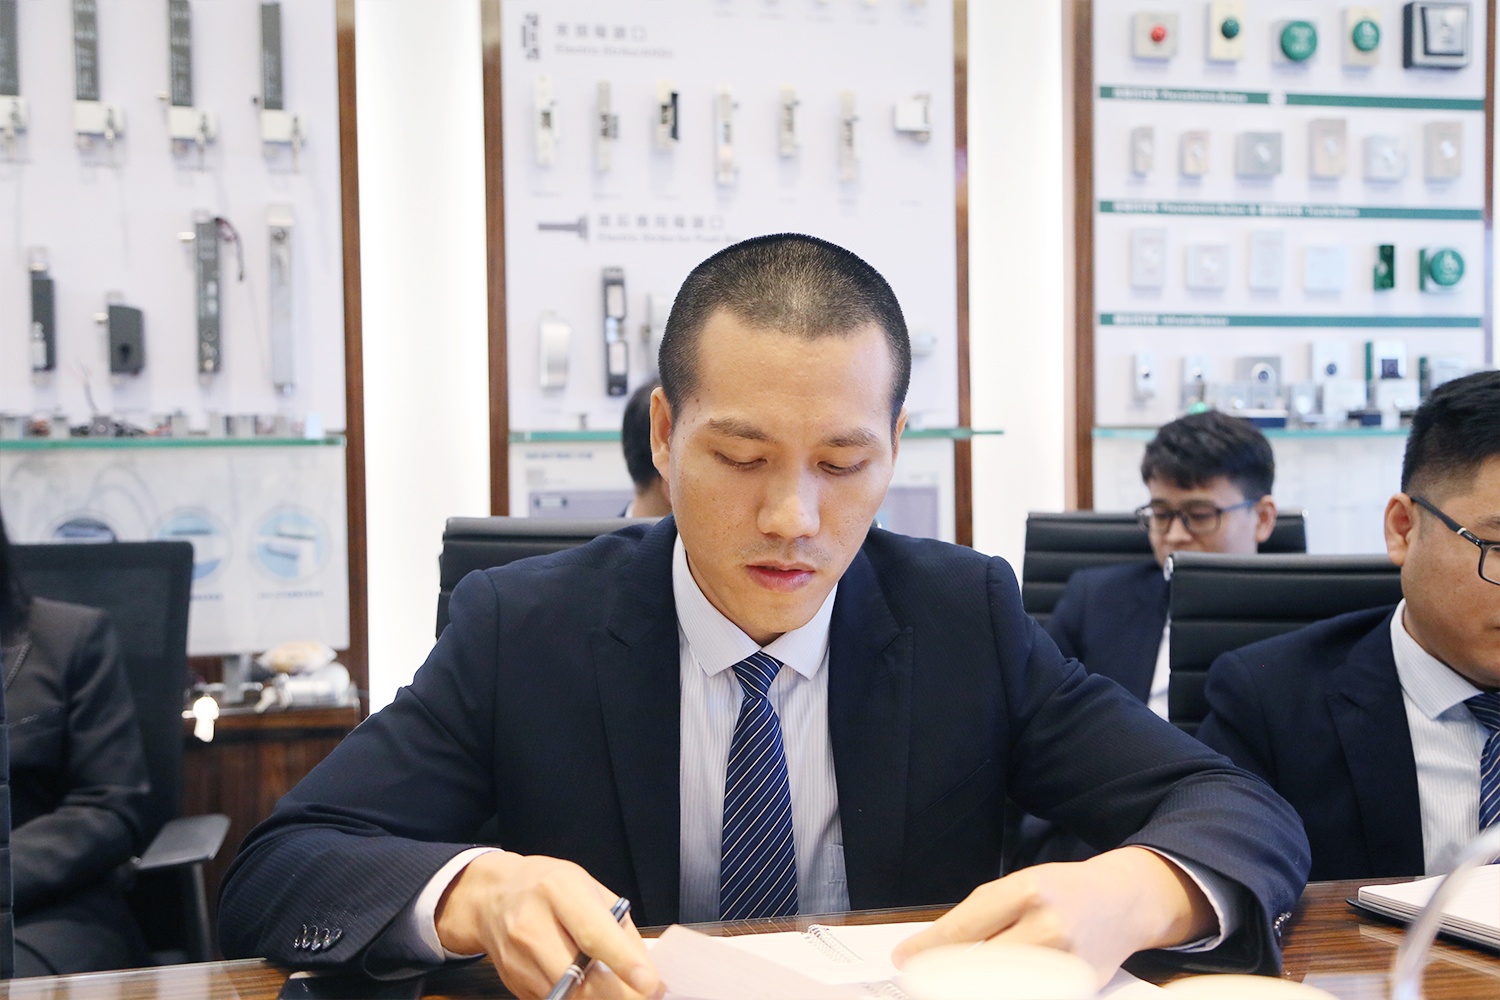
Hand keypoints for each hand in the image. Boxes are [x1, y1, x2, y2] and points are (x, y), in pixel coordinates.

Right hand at [434, 851, 660, 998]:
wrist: (493, 897)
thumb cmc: (549, 887)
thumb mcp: (589, 889)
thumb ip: (619, 928)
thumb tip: (647, 970)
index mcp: (558, 891)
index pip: (594, 934)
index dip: (624, 962)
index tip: (651, 984)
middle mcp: (531, 925)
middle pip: (580, 978)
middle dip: (619, 994)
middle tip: (645, 995)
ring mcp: (518, 958)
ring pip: (567, 997)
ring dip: (599, 999)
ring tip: (619, 990)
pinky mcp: (513, 982)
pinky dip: (577, 998)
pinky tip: (587, 986)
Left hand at [891, 847, 1215, 985]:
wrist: (1122, 902)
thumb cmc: (1062, 891)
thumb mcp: (1019, 886)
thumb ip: (980, 917)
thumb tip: (932, 948)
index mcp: (1026, 892)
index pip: (962, 930)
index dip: (926, 949)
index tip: (904, 959)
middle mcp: (1047, 927)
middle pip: (978, 965)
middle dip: (944, 976)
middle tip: (923, 979)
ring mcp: (1065, 963)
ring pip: (1001, 985)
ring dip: (971, 986)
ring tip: (953, 983)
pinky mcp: (1078, 987)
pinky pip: (1030, 991)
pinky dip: (1004, 989)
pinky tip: (987, 986)